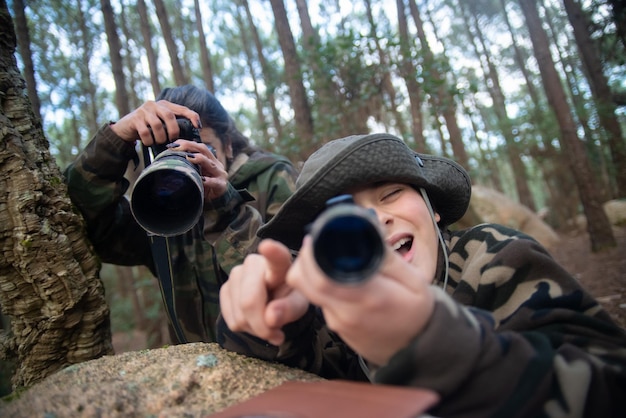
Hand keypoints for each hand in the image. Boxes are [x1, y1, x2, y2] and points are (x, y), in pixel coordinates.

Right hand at [110, 100, 200, 145]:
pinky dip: (149, 141)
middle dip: (173, 131)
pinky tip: (149, 143)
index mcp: (164, 105)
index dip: (192, 116)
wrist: (125, 129)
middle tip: (172, 140)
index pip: (182, 108)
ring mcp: (144, 111)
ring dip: (160, 138)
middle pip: (169, 116)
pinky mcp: (135, 119)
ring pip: (157, 125)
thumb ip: (172, 125)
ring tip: (159, 142)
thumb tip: (191, 135)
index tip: (198, 127)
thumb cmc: (148, 128)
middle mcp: (154, 105)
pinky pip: (145, 132)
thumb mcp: (161, 124)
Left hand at [170, 140, 228, 200]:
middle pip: (204, 150)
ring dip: (199, 159)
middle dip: (190, 146)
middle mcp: (215, 163)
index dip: (187, 143)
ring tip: (189, 157)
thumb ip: (189, 166)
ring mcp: (220, 174)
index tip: (174, 144)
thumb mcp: (197, 173)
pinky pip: (214, 182)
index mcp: (209, 159)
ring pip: (210, 164)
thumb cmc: (204, 185)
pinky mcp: (221, 185)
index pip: (199, 146)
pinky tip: (201, 180)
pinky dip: (208, 181)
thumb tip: (169, 159)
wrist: (218, 199)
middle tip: (177, 147)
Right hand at [219, 239, 309, 345]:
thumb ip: (289, 310)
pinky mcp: (225, 289)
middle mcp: (253, 263)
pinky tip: (255, 322)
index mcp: (279, 264)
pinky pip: (231, 320)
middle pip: (248, 302)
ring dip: (255, 329)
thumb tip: (270, 319)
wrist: (275, 298)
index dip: (272, 252)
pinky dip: (245, 328)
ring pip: (239, 315)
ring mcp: (235, 274)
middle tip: (276, 334)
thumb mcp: (298, 304)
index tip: (267, 246)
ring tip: (267, 324)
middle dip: (261, 326)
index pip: (276, 257)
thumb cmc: (288, 296)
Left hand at [287, 236, 435, 365]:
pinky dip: (324, 287)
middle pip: (303, 283)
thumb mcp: (413, 280)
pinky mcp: (336, 329)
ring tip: (332, 259)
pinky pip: (321, 302)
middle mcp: (346, 313)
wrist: (419, 350)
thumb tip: (367, 230)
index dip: (311, 254)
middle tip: (320, 243)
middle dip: (305, 259)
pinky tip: (342, 280)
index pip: (320, 276)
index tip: (318, 236)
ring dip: (313, 273)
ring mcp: (338, 324)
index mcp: (366, 297)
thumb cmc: (417, 312)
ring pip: (308, 292)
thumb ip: (386, 257)